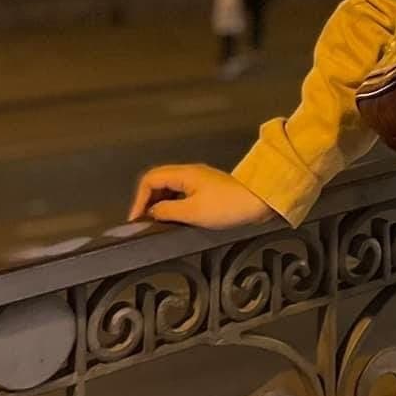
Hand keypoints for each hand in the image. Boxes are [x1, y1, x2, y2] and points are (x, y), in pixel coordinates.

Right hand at [126, 163, 279, 229]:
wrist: (259, 202)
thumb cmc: (227, 206)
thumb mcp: (192, 212)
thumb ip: (167, 210)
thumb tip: (151, 212)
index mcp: (184, 174)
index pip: (150, 179)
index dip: (139, 199)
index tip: (137, 220)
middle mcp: (190, 172)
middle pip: (159, 181)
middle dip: (147, 200)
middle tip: (143, 222)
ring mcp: (199, 180)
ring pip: (170, 187)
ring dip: (160, 203)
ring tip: (156, 223)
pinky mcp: (207, 189)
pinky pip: (181, 193)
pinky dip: (172, 204)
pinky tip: (174, 218)